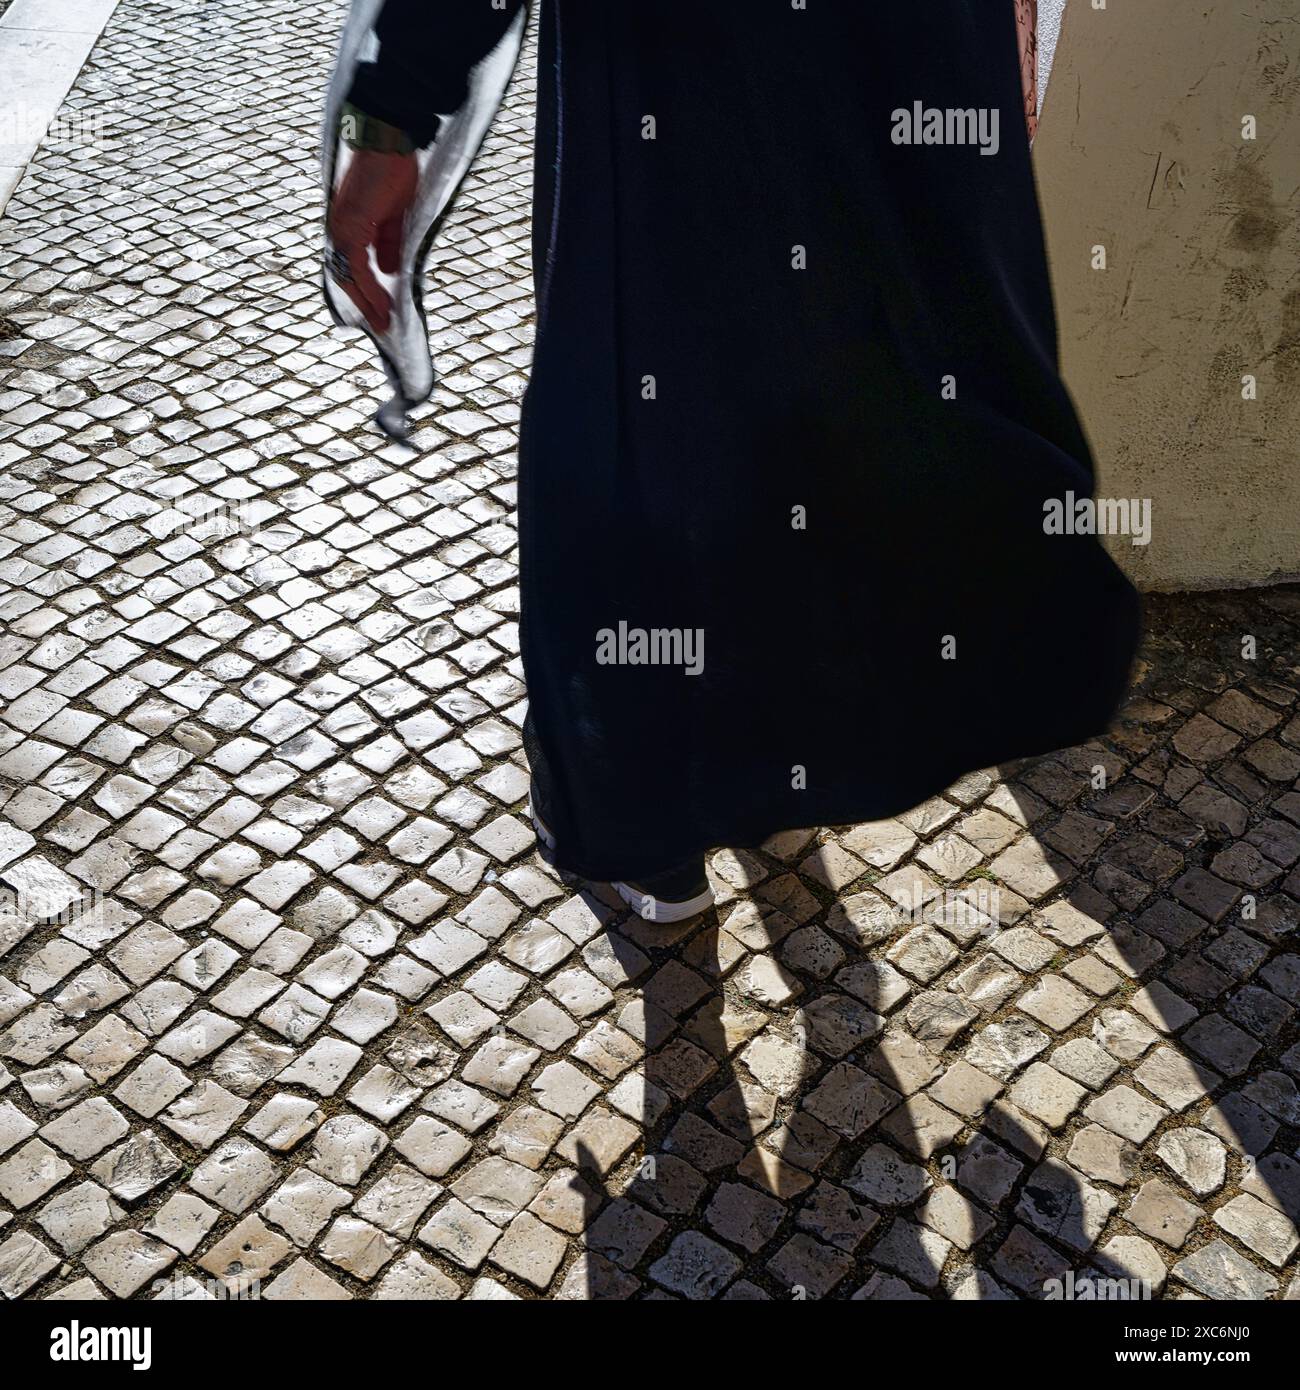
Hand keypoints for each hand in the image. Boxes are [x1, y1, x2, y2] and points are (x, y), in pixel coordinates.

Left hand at [327, 145, 417, 334]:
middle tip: (381, 326)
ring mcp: (341, 228)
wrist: (387, 140)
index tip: (380, 313)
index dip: (364, 292)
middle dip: (364, 304)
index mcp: (348, 226)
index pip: (351, 267)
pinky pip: (356, 267)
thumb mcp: (396, 214)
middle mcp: (338, 229)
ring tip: (384, 322)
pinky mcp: (350, 226)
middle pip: (346, 277)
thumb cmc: (392, 169)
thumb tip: (390, 270)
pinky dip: (369, 288)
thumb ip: (390, 243)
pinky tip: (384, 304)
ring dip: (368, 302)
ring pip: (349, 276)